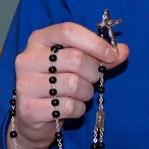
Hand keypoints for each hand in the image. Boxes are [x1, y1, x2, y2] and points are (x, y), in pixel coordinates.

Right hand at [9, 22, 128, 148]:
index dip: (94, 42)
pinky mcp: (29, 108)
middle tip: (93, 80)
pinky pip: (68, 106)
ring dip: (86, 92)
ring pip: (74, 84)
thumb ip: (100, 56)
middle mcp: (27, 59)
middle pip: (75, 58)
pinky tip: (71, 108)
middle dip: (93, 72)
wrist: (33, 118)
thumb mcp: (78, 64)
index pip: (68, 31)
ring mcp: (25, 84)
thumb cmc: (58, 84)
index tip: (111, 55)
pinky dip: (78, 109)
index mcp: (38, 40)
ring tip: (79, 94)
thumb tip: (124, 50)